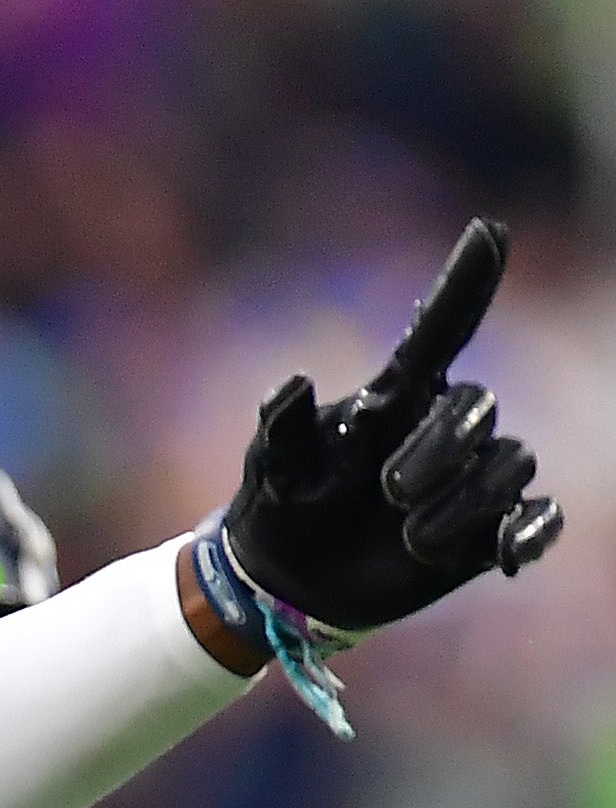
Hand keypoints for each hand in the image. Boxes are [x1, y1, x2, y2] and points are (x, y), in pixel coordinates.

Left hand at [217, 221, 562, 633]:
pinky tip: (507, 551)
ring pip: (509, 465)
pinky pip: (535, 519)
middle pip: (478, 408)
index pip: (440, 331)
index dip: (466, 282)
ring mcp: (472, 478)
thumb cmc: (282, 503)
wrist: (290, 579)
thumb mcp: (271, 470)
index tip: (487, 229)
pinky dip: (530, 531)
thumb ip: (280, 429)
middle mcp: (445, 428)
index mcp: (396, 398)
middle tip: (389, 491)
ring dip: (462, 504)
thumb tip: (290, 384)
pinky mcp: (486, 533)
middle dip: (441, 446)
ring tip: (410, 538)